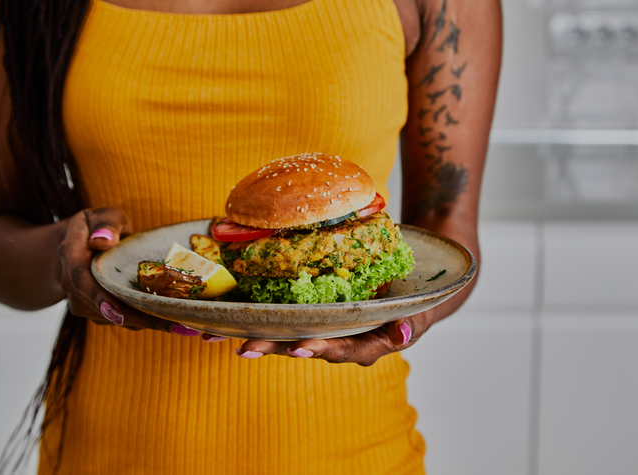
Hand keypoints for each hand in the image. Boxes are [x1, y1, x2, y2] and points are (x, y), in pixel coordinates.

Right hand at [57, 207, 199, 336]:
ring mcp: (84, 302)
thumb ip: (106, 224)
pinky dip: (148, 320)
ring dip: (149, 323)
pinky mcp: (99, 312)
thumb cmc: (97, 226)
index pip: (81, 280)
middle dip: (140, 319)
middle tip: (175, 325)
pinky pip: (124, 319)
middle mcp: (74, 285)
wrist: (77, 245)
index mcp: (71, 256)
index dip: (99, 298)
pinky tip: (176, 321)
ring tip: (183, 325)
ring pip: (117, 318)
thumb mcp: (103, 215)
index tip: (118, 315)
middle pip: (104, 309)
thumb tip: (102, 240)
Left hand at [232, 310, 433, 365]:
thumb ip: (410, 325)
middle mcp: (335, 338)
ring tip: (219, 334)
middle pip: (300, 344)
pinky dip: (254, 313)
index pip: (339, 348)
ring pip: (283, 331)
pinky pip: (280, 312)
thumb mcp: (417, 314)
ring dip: (253, 332)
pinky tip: (225, 313)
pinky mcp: (307, 309)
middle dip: (272, 346)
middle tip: (244, 347)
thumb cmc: (413, 304)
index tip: (299, 347)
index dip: (319, 348)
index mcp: (361, 344)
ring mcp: (319, 325)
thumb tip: (404, 331)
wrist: (404, 289)